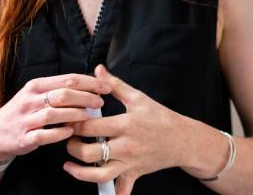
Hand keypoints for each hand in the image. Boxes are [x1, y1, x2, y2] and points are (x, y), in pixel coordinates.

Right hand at [0, 74, 110, 162]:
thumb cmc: (24, 111)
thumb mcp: (37, 94)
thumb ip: (60, 88)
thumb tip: (92, 84)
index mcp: (36, 86)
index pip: (68, 79)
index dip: (90, 83)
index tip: (106, 87)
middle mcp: (30, 100)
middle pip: (63, 94)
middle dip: (86, 98)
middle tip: (100, 102)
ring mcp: (25, 120)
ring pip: (54, 113)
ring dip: (75, 114)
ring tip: (89, 116)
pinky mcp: (23, 138)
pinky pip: (44, 135)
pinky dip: (59, 133)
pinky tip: (71, 131)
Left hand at [63, 65, 191, 193]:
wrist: (183, 139)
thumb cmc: (161, 117)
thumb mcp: (139, 98)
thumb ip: (115, 85)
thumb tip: (98, 70)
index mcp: (125, 124)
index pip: (90, 127)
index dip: (74, 124)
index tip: (69, 120)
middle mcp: (126, 146)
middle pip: (89, 152)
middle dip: (72, 147)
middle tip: (69, 140)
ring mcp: (130, 162)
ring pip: (99, 174)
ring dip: (79, 172)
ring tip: (70, 164)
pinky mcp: (134, 173)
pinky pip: (121, 190)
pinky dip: (111, 194)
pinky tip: (100, 192)